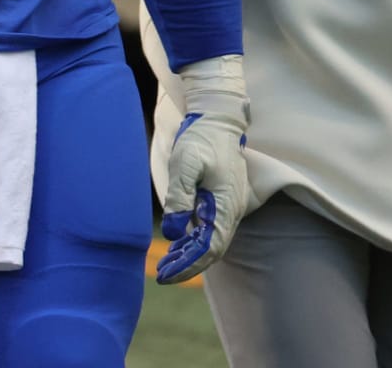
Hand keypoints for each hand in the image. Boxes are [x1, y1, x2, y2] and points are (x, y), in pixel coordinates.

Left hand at [156, 54, 248, 284]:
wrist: (218, 118)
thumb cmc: (202, 138)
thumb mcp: (186, 163)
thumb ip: (180, 196)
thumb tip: (174, 233)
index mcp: (225, 206)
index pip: (210, 248)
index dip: (189, 265)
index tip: (166, 274)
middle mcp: (230, 211)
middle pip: (211, 250)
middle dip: (187, 265)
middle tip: (161, 275)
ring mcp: (227, 206)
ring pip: (210, 241)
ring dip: (189, 254)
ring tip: (165, 265)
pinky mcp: (220, 200)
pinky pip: (209, 228)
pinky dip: (193, 240)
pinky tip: (177, 244)